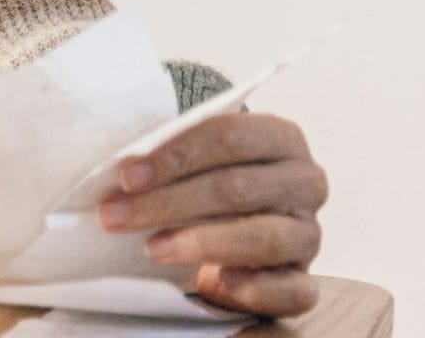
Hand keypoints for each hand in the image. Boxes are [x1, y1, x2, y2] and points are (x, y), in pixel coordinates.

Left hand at [98, 113, 327, 316]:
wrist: (245, 224)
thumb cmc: (213, 180)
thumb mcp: (199, 159)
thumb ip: (174, 157)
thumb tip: (125, 172)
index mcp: (282, 138)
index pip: (229, 135)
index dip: (175, 155)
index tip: (126, 176)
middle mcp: (305, 182)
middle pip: (237, 188)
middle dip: (169, 202)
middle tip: (116, 215)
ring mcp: (308, 233)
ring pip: (262, 237)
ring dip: (201, 242)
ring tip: (153, 248)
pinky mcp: (304, 280)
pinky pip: (292, 290)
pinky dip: (255, 288)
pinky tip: (218, 281)